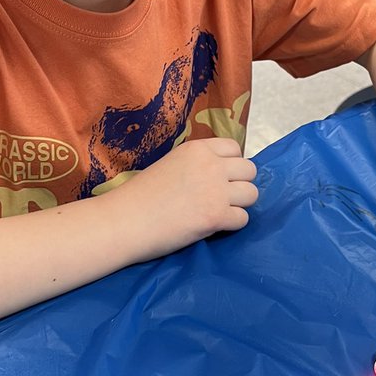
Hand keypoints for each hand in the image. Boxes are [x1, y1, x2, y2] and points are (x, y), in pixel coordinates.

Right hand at [120, 138, 258, 258]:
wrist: (123, 221)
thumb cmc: (140, 196)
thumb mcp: (171, 164)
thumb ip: (197, 165)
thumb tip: (222, 175)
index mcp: (197, 149)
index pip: (235, 148)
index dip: (231, 165)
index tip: (219, 179)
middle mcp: (211, 165)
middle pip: (250, 170)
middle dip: (240, 185)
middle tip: (222, 198)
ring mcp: (215, 190)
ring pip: (252, 194)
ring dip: (239, 205)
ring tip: (219, 213)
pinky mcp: (216, 216)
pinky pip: (243, 219)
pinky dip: (231, 225)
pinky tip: (213, 227)